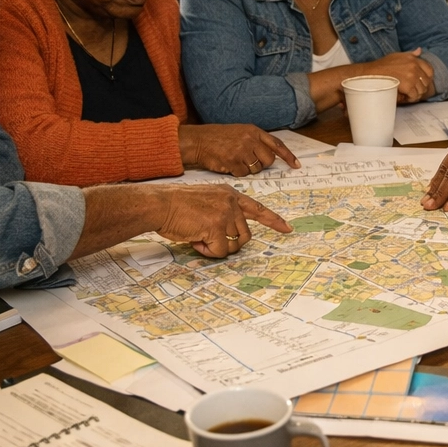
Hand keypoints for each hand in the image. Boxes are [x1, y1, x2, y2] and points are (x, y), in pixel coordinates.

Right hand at [155, 184, 292, 257]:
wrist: (160, 204)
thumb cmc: (176, 205)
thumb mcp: (205, 200)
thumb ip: (221, 211)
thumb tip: (230, 235)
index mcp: (229, 194)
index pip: (257, 208)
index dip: (273, 220)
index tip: (287, 228)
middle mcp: (231, 202)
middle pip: (245, 234)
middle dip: (230, 243)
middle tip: (208, 240)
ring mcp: (225, 214)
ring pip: (234, 244)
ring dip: (216, 248)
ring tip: (199, 238)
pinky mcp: (216, 226)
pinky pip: (220, 251)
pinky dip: (207, 252)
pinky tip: (196, 241)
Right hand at [180, 124, 298, 175]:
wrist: (198, 140)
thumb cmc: (218, 138)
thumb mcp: (240, 132)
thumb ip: (256, 141)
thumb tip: (270, 156)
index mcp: (254, 131)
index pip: (277, 144)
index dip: (288, 155)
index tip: (296, 165)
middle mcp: (250, 139)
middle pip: (269, 160)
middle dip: (262, 165)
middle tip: (249, 162)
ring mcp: (242, 150)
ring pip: (256, 168)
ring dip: (248, 169)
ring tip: (235, 160)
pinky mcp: (233, 160)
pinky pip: (243, 174)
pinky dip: (237, 172)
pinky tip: (228, 164)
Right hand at [361, 49, 435, 103]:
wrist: (373, 72)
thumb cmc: (383, 65)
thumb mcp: (398, 55)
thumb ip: (411, 54)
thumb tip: (420, 50)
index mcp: (413, 60)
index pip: (429, 70)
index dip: (427, 77)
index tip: (422, 82)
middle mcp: (415, 67)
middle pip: (426, 81)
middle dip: (421, 87)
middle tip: (414, 90)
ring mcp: (412, 77)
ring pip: (422, 89)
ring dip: (416, 93)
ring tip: (409, 94)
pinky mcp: (408, 86)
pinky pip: (415, 95)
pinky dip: (411, 98)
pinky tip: (406, 97)